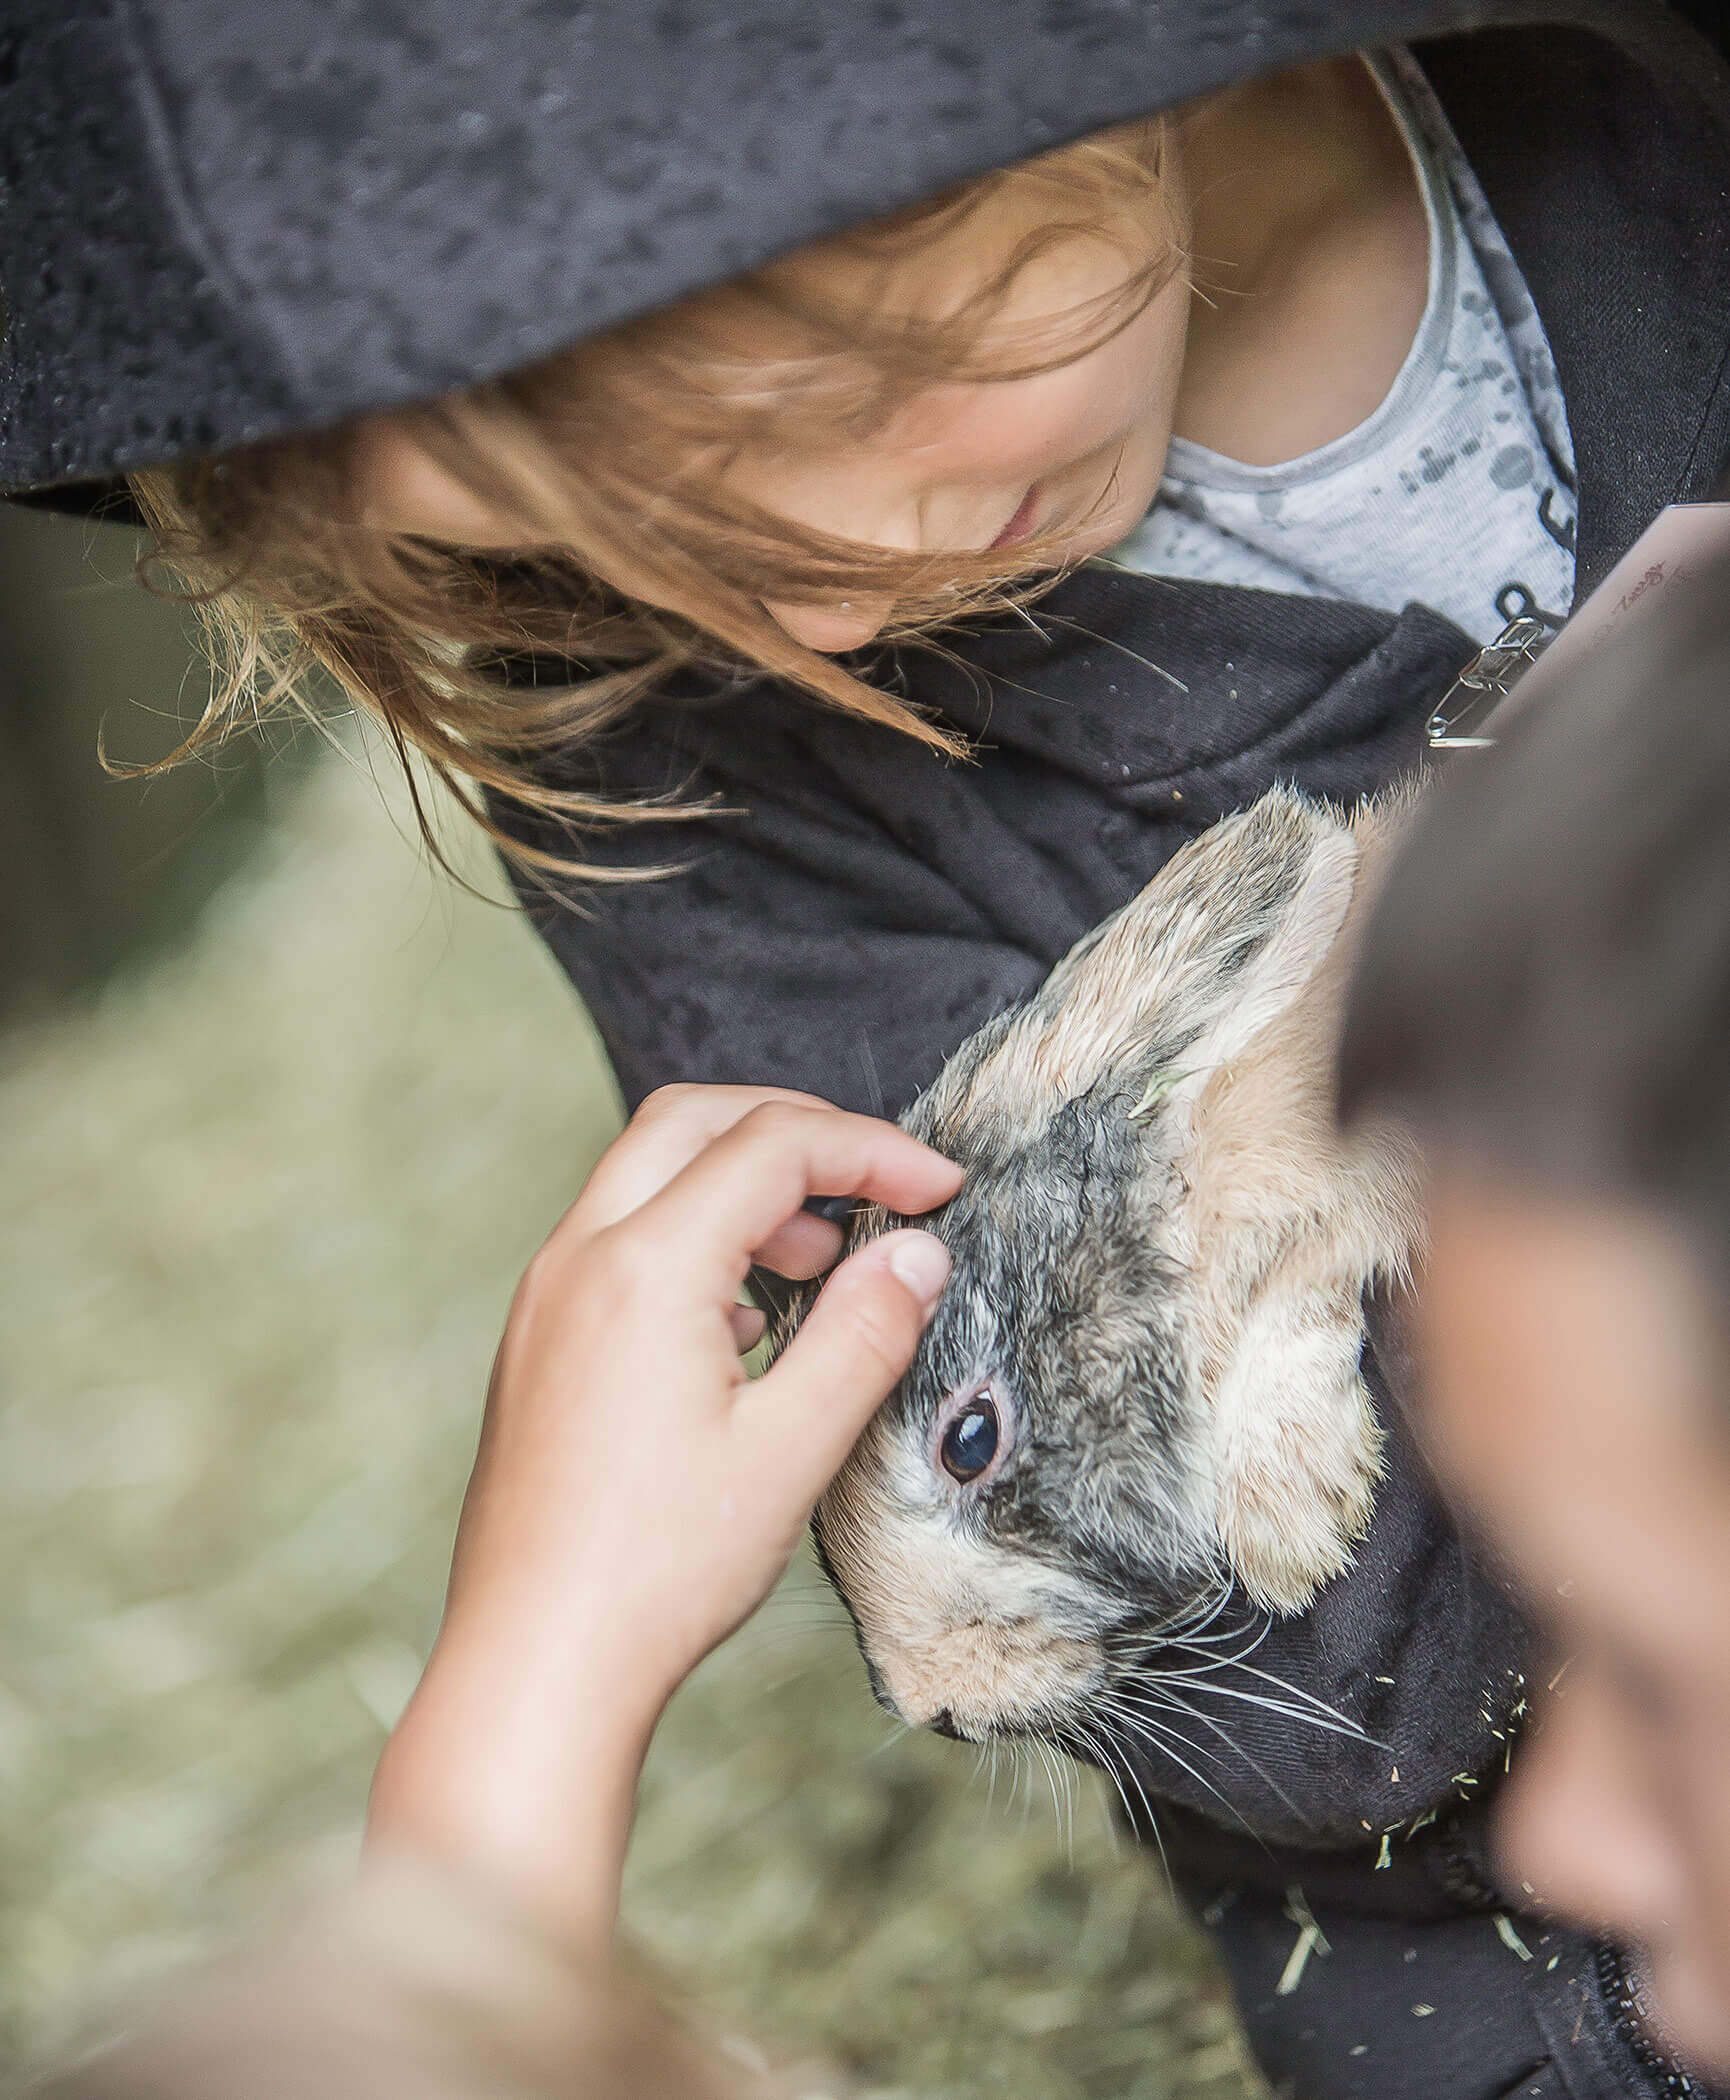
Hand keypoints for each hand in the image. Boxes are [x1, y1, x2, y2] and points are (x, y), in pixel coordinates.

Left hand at [366, 1084, 960, 1947]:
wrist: (537, 1660)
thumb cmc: (658, 1569)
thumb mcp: (794, 1448)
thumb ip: (864, 1332)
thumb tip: (916, 1253)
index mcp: (645, 1267)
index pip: (774, 1145)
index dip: (873, 1151)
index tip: (941, 1188)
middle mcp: (581, 1257)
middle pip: (696, 1118)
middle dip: (800, 1130)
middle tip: (880, 1183)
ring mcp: (549, 1294)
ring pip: (651, 1170)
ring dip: (745, 1182)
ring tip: (824, 1261)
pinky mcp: (540, 1336)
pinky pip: (621, 1234)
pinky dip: (696, 1233)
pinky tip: (750, 1320)